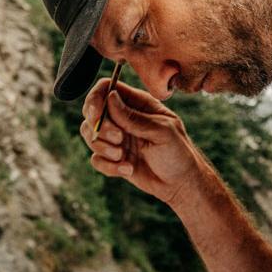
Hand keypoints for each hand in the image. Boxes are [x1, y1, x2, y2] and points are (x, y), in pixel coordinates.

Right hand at [79, 79, 203, 206]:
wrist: (181, 184)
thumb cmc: (178, 153)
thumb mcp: (161, 131)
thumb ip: (134, 117)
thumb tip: (110, 97)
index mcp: (138, 103)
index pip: (107, 88)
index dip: (96, 98)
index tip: (96, 115)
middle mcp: (123, 118)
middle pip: (92, 111)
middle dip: (100, 127)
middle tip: (119, 139)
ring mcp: (117, 138)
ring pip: (90, 135)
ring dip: (103, 148)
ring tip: (123, 157)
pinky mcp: (113, 158)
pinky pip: (96, 159)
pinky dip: (108, 167)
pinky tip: (128, 170)